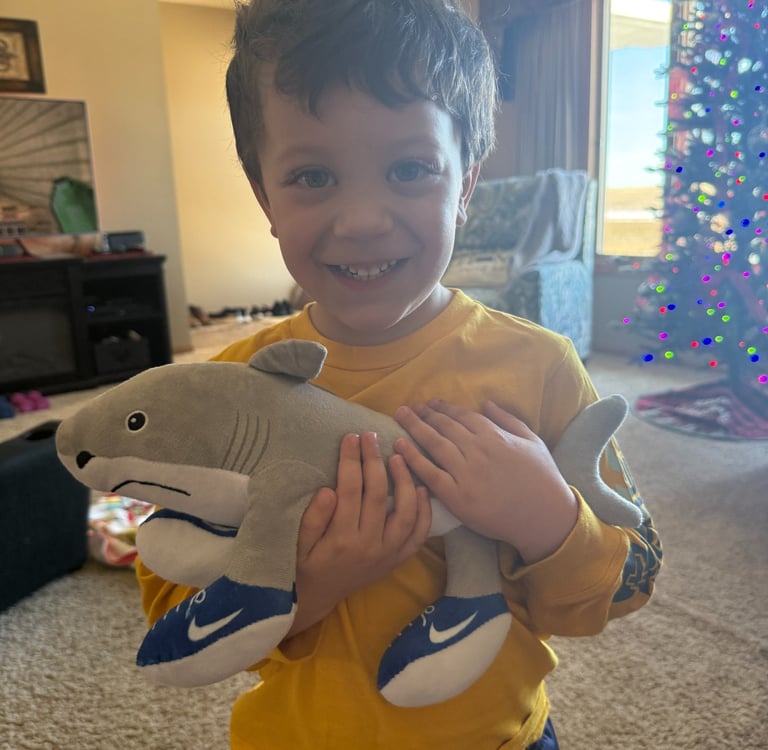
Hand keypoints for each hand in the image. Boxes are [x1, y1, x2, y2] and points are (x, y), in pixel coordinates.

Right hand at [287, 432, 430, 636]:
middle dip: (374, 461)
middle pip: (377, 496)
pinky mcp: (397, 559)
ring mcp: (388, 554)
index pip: (350, 491)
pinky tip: (422, 488)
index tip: (350, 437)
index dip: (351, 461)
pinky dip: (424, 512)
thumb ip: (314, 519)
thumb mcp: (298, 545)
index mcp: (342, 540)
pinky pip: (418, 536)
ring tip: (398, 455)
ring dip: (404, 481)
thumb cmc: (304, 566)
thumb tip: (329, 490)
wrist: (318, 599)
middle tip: (370, 437)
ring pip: (405, 513)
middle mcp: (370, 547)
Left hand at [393, 399, 576, 562]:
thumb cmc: (542, 478)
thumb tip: (486, 402)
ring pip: (433, 444)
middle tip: (407, 408)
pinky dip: (413, 459)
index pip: (461, 416)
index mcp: (494, 436)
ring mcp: (466, 473)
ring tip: (399, 417)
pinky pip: (430, 474)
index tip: (429, 403)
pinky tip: (399, 447)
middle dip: (423, 414)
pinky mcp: (457, 497)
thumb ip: (508, 419)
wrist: (544, 517)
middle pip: (443, 426)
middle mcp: (477, 450)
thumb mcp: (532, 441)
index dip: (443, 408)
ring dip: (414, 428)